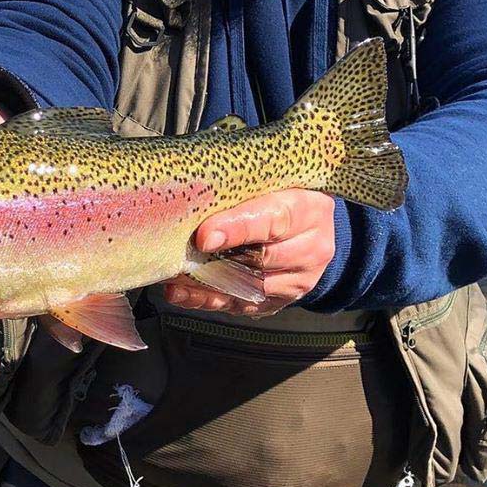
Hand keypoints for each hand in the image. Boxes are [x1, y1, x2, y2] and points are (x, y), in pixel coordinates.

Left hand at [165, 189, 335, 316]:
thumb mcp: (274, 182)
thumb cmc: (284, 195)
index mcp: (307, 209)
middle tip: (178, 255)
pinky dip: (208, 299)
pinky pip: (241, 305)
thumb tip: (197, 192)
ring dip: (207, 283)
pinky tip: (181, 292)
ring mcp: (298, 280)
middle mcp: (310, 249)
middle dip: (217, 258)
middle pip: (262, 258)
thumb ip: (243, 189)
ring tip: (173, 276)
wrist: (312, 225)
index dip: (237, 228)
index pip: (273, 219)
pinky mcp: (280, 300)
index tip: (204, 237)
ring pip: (250, 287)